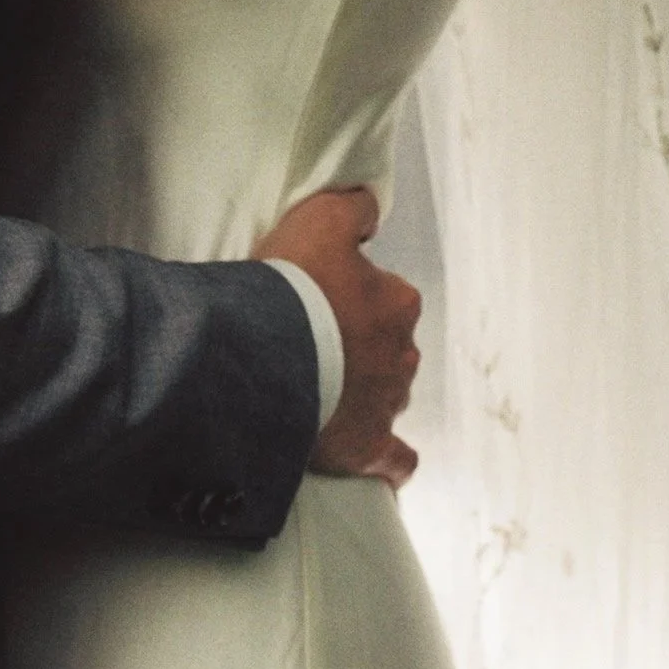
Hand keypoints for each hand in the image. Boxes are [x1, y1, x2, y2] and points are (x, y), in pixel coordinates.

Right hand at [255, 186, 421, 486]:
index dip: (352, 296)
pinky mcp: (367, 447)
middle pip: (387, 349)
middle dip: (360, 347)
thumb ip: (352, 209)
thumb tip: (371, 208)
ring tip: (318, 390)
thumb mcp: (320, 219)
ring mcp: (387, 405)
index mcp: (398, 303)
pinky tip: (376, 458)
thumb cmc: (295, 285)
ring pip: (386, 396)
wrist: (265, 351)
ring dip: (362, 392)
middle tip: (313, 343)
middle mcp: (403, 356)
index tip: (319, 298)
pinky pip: (393, 460)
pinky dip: (389, 461)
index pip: (387, 297)